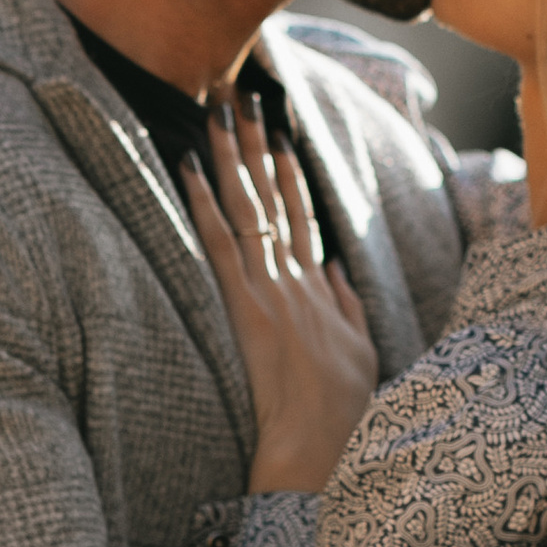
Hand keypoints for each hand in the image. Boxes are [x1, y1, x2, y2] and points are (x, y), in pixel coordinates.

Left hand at [183, 94, 376, 492]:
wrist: (317, 450)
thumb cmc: (338, 416)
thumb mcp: (359, 354)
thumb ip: (348, 308)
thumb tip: (336, 271)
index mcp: (320, 289)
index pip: (301, 215)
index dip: (289, 172)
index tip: (279, 133)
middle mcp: (295, 277)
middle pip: (274, 196)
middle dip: (258, 144)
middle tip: (244, 96)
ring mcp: (270, 287)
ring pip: (247, 205)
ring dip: (231, 155)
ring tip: (217, 111)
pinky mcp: (245, 304)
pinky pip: (218, 241)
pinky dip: (202, 201)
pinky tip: (187, 166)